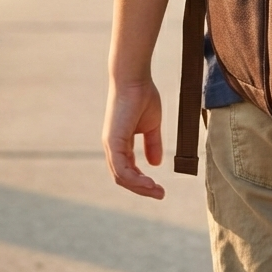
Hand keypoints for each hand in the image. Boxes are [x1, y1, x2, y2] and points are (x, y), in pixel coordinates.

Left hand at [102, 78, 164, 198]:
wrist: (135, 78)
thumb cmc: (142, 95)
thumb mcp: (151, 125)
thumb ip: (152, 143)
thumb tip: (155, 164)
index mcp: (121, 143)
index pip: (128, 170)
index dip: (143, 181)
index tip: (159, 188)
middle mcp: (113, 146)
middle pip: (123, 178)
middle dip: (142, 188)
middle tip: (160, 194)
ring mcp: (111, 145)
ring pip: (121, 177)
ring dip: (140, 187)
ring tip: (157, 191)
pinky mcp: (113, 141)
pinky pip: (121, 169)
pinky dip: (135, 179)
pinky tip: (149, 183)